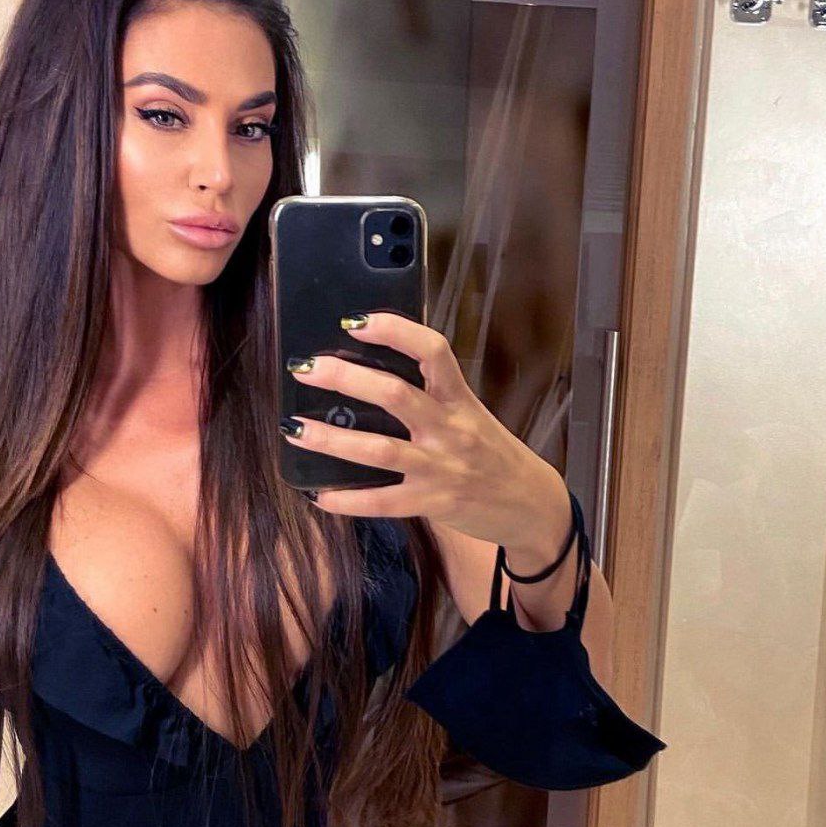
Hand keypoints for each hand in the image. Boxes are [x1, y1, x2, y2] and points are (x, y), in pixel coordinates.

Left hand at [281, 310, 569, 559]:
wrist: (530, 505)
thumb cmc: (492, 455)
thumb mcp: (470, 416)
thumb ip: (431, 398)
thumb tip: (372, 377)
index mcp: (459, 399)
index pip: (432, 351)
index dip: (395, 330)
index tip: (355, 321)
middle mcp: (449, 429)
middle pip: (394, 394)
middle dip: (345, 378)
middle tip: (305, 368)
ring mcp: (440, 468)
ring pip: (379, 450)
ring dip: (331, 439)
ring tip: (295, 429)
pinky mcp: (432, 503)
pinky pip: (382, 502)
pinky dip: (346, 500)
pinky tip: (319, 495)